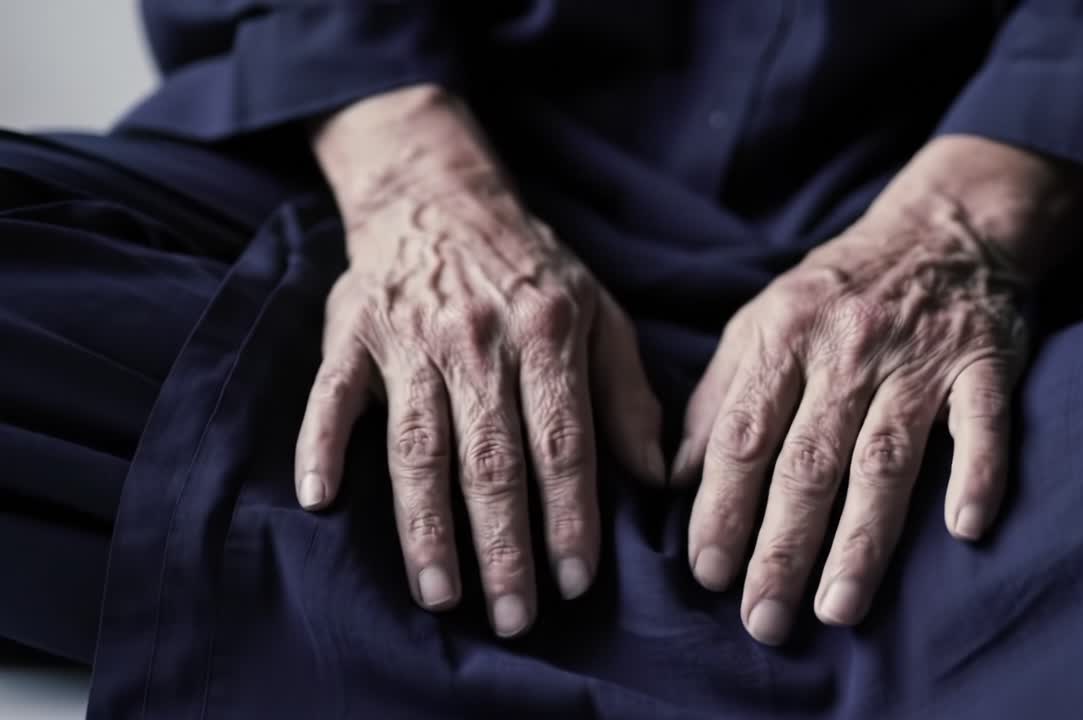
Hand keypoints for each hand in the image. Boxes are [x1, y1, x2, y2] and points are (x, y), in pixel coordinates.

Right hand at [294, 86, 663, 637]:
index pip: (563, 444)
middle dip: (504, 545)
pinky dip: (320, 444)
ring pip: (418, 445)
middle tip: (514, 616)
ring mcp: (409, 338)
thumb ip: (627, 393)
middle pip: (491, 460)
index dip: (570, 516)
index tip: (576, 580)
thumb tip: (656, 476)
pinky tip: (320, 500)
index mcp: (547, 333)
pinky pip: (331, 396)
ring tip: (439, 593)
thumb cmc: (529, 268)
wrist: (439, 196)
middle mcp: (478, 339)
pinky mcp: (352, 335)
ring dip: (426, 524)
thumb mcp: (598, 313)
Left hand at [674, 136, 1082, 644]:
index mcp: (783, 338)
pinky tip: (965, 528)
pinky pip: (981, 422)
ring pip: (885, 457)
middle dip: (782, 546)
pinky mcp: (983, 365)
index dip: (722, 507)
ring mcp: (918, 358)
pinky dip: (978, 472)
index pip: (744, 435)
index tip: (707, 574)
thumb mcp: (760, 323)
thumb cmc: (835, 291)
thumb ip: (718, 397)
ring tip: (838, 608)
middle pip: (808, 461)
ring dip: (862, 537)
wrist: (940, 228)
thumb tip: (677, 479)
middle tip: (762, 620)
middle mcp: (846, 350)